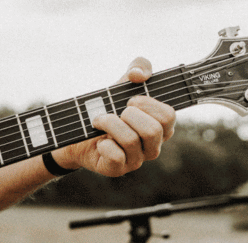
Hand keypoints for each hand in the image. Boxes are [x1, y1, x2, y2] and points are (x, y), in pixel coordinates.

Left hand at [51, 57, 175, 176]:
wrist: (79, 132)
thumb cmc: (108, 109)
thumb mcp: (123, 84)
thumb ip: (139, 67)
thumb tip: (139, 75)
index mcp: (161, 126)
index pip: (168, 116)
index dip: (148, 105)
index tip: (130, 100)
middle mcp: (153, 146)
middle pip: (153, 130)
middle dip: (129, 115)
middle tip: (116, 112)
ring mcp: (136, 160)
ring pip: (131, 141)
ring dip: (111, 125)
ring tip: (100, 121)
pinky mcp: (118, 169)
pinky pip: (116, 156)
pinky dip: (104, 144)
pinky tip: (100, 142)